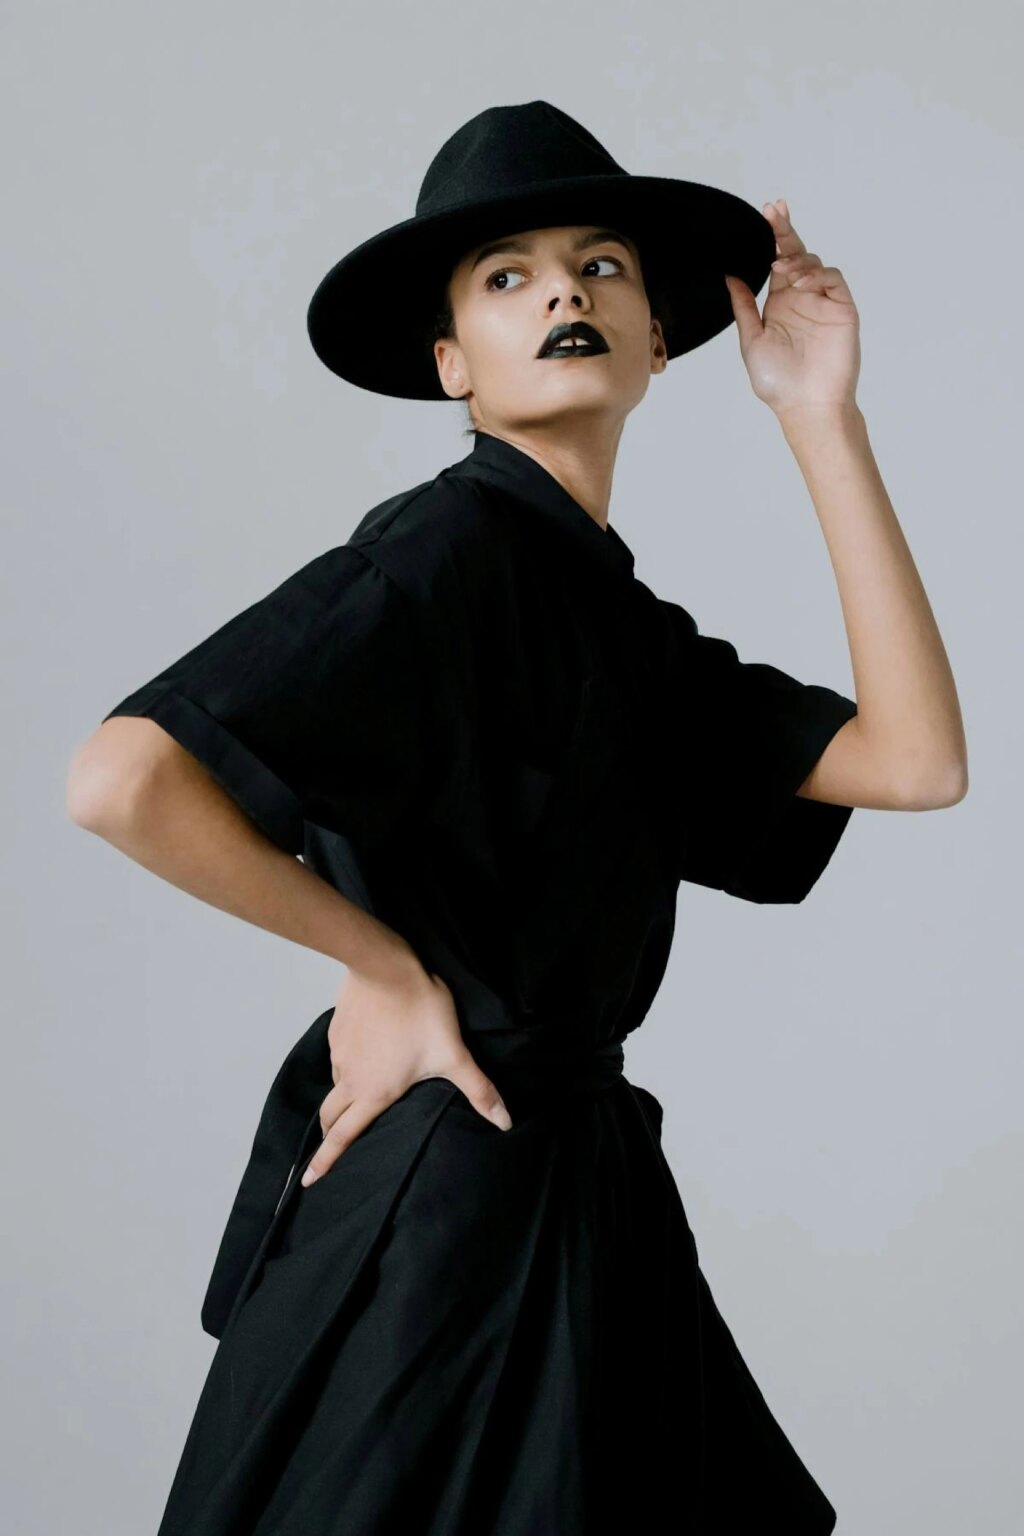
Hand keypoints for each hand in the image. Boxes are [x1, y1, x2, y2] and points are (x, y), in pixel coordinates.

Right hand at [300, 959, 512, 1185]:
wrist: (386, 967)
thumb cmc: (420, 1011)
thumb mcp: (453, 1054)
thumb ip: (478, 1090)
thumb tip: (504, 1122)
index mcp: (374, 1092)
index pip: (344, 1136)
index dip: (326, 1162)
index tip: (310, 1182)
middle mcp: (351, 1078)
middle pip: (331, 1116)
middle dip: (328, 1136)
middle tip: (328, 1147)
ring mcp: (340, 1053)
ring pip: (336, 1083)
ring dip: (341, 1096)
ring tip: (356, 1097)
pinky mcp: (338, 1030)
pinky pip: (339, 1055)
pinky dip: (347, 1064)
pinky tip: (363, 1054)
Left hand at [724, 198, 860, 419]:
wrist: (806, 406)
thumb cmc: (778, 382)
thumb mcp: (751, 340)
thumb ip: (743, 307)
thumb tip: (730, 276)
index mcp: (780, 303)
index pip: (777, 260)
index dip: (773, 236)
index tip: (767, 212)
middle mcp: (802, 297)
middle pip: (796, 253)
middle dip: (785, 230)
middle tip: (775, 210)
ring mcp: (823, 302)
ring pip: (814, 262)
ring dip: (796, 259)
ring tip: (781, 269)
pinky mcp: (842, 309)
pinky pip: (832, 279)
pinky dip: (816, 274)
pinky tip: (799, 282)